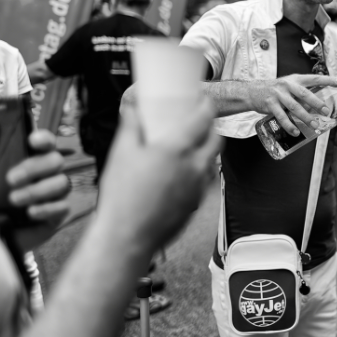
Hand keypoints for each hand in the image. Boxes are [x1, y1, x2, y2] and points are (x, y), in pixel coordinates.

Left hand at [0, 123, 70, 250]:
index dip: (44, 138)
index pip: (46, 142)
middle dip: (34, 168)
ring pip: (61, 182)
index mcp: (31, 159)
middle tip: (10, 179)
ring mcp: (54, 193)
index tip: (32, 141)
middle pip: (56, 160)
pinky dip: (46, 208)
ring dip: (37, 190)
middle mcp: (46, 174)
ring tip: (14, 200)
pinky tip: (30, 213)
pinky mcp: (58, 213)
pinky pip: (63, 206)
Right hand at [96, 99, 222, 253]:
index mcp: (178, 150)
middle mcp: (194, 168)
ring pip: (211, 162)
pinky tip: (180, 173)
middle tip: (199, 121)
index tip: (203, 99)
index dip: (207, 105)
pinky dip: (197, 172)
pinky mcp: (195, 204)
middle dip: (211, 127)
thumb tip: (132, 108)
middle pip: (216, 140)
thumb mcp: (121, 153)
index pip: (204, 119)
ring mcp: (197, 188)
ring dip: (206, 150)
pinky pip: (203, 182)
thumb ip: (131, 125)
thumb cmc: (123, 198)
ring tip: (189, 146)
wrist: (127, 236)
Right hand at [250, 74, 336, 136]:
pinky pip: (282, 117)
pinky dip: (289, 125)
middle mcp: (287, 85)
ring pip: (295, 107)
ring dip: (306, 117)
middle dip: (317, 103)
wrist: (252, 91)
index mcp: (295, 79)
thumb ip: (302, 91)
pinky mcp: (270, 105)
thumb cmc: (275, 90)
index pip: (314, 78)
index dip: (328, 80)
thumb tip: (320, 103)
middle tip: (326, 111)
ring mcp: (278, 95)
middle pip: (305, 94)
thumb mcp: (289, 85)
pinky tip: (296, 132)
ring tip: (315, 125)